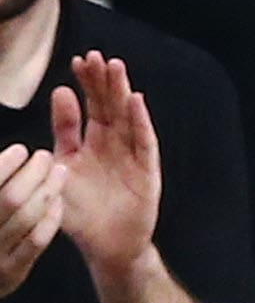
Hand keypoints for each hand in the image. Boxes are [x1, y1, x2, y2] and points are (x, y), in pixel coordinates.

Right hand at [0, 145, 60, 299]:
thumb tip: (10, 160)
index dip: (5, 164)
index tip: (20, 151)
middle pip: (11, 198)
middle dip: (33, 173)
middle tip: (45, 157)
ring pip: (27, 217)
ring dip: (47, 190)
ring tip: (58, 172)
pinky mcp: (11, 272)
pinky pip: (37, 240)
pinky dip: (50, 217)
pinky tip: (57, 201)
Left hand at [50, 57, 157, 280]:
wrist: (105, 246)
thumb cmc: (79, 212)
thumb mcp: (61, 168)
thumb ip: (62, 132)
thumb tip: (60, 93)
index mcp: (88, 143)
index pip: (86, 107)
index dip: (84, 85)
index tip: (77, 62)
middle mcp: (111, 145)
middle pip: (108, 106)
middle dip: (102, 81)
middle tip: (96, 56)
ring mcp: (131, 156)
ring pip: (126, 117)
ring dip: (122, 92)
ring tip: (115, 67)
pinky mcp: (147, 170)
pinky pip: (143, 142)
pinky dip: (140, 121)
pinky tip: (135, 101)